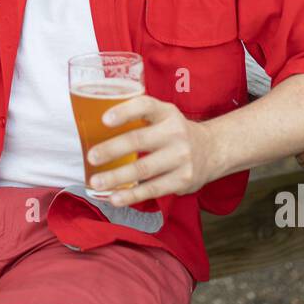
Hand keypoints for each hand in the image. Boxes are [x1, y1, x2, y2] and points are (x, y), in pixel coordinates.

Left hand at [86, 94, 216, 206]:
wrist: (212, 151)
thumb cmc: (174, 132)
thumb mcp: (163, 115)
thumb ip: (137, 114)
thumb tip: (94, 116)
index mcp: (166, 112)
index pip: (144, 106)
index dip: (124, 112)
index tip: (104, 120)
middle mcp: (175, 132)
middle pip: (139, 140)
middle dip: (112, 149)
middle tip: (91, 157)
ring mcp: (181, 157)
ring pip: (143, 169)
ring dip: (116, 177)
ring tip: (96, 182)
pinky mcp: (183, 180)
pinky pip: (153, 189)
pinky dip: (131, 195)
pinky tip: (114, 198)